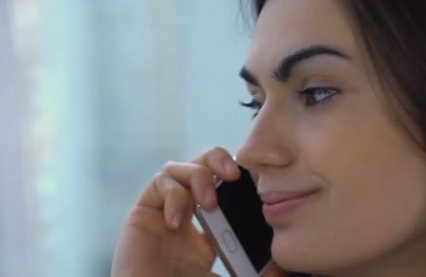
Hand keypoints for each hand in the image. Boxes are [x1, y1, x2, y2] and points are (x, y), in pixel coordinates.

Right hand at [111, 146, 287, 276]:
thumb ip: (252, 271)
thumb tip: (282, 268)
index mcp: (210, 230)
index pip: (225, 187)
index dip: (238, 177)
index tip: (256, 181)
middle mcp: (187, 215)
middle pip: (202, 165)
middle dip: (218, 160)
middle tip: (234, 174)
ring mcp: (164, 212)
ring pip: (180, 167)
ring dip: (198, 176)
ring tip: (209, 202)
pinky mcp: (143, 214)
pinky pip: (158, 183)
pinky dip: (172, 195)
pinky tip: (177, 222)